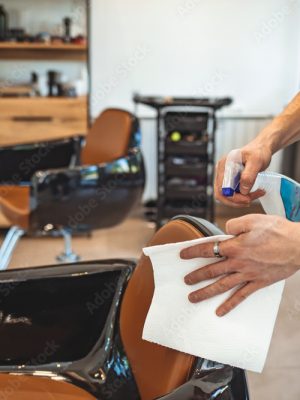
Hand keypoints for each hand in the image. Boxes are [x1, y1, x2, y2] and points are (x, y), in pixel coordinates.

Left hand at [180, 215, 299, 315]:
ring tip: (193, 299)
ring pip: (222, 286)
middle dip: (196, 276)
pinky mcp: (258, 283)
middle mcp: (238, 263)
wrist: (299, 246)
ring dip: (206, 293)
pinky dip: (230, 305)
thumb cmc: (277, 230)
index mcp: (235, 246)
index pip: (208, 249)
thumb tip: (224, 232)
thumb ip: (234, 225)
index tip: (182, 255)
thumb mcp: (252, 220)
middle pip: (212, 271)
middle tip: (185, 281)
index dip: (193, 252)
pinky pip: (241, 296)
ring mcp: (248, 275)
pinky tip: (220, 312)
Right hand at [214, 140, 271, 206]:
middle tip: (251, 200)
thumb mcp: (256, 161)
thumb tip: (242, 191)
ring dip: (239, 200)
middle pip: (221, 194)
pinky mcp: (229, 180)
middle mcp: (221, 171)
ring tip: (254, 196)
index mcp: (224, 165)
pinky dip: (240, 197)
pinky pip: (231, 193)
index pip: (222, 188)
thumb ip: (248, 176)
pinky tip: (251, 194)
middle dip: (236, 201)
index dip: (233, 197)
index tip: (248, 199)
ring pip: (226, 196)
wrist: (261, 149)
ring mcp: (224, 176)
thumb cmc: (258, 152)